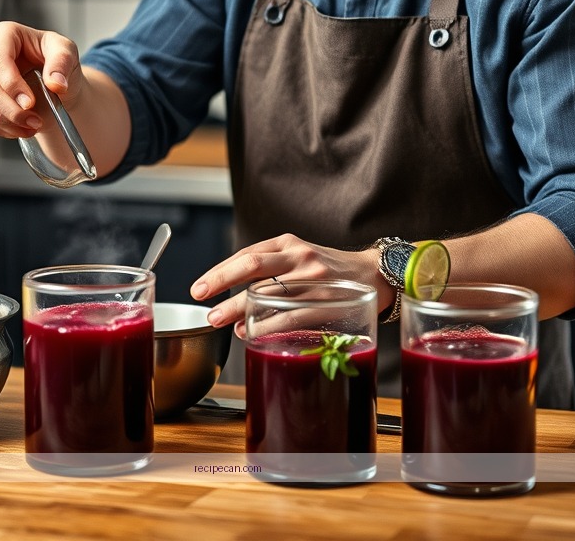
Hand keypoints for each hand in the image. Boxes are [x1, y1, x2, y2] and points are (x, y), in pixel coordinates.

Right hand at [0, 20, 83, 139]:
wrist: (55, 84)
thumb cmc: (58, 62)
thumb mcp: (68, 53)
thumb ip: (62, 63)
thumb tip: (56, 83)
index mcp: (6, 34)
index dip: (12, 84)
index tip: (30, 103)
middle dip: (12, 109)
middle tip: (36, 121)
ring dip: (10, 122)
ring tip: (34, 126)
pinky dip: (4, 129)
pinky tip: (23, 130)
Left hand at [190, 233, 386, 330]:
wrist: (375, 274)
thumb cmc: (329, 269)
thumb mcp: (300, 256)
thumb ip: (272, 269)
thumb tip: (234, 295)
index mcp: (290, 243)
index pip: (247, 255)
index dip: (220, 271)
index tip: (199, 287)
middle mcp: (300, 256)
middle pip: (251, 268)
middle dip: (221, 284)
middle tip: (202, 302)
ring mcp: (314, 279)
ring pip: (267, 293)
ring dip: (238, 310)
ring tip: (219, 320)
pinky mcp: (327, 302)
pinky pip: (290, 316)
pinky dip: (267, 325)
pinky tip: (251, 331)